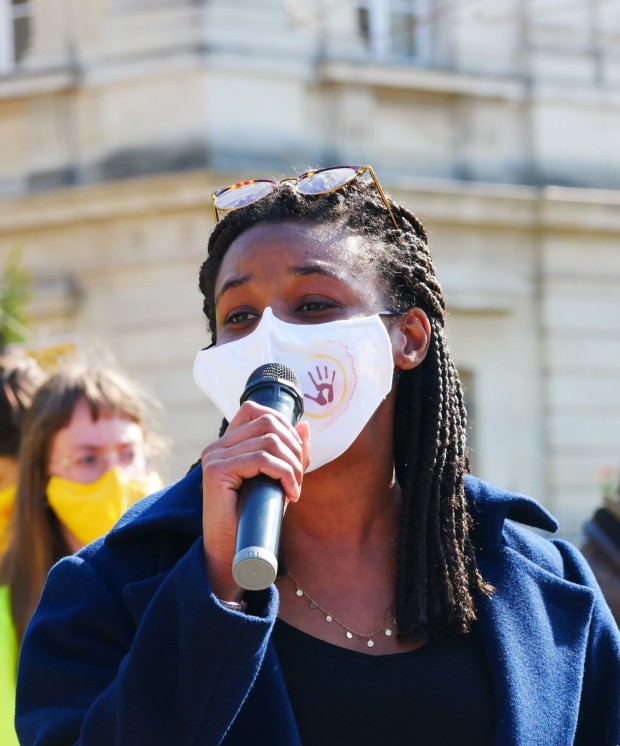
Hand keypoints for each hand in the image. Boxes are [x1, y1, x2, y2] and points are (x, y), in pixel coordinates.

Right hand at [201, 401, 309, 600]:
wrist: (232, 555)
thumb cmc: (254, 518)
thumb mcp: (278, 479)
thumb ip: (290, 453)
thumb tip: (304, 425)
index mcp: (226, 443)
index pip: (256, 410)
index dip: (284, 426)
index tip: (295, 456)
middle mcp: (216, 446)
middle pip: (267, 422)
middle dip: (293, 447)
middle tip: (298, 478)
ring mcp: (214, 457)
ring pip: (269, 441)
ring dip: (292, 465)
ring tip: (295, 488)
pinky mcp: (216, 472)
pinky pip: (262, 460)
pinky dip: (285, 474)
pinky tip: (290, 494)